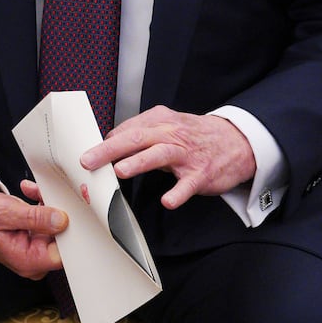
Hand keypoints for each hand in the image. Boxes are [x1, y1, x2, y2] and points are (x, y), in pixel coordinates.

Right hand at [0, 180, 66, 279]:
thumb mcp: (5, 213)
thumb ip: (35, 218)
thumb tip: (62, 221)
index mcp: (27, 261)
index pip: (64, 254)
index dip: (71, 232)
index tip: (71, 211)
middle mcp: (32, 259)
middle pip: (62, 239)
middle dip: (58, 212)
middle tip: (50, 193)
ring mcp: (33, 249)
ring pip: (56, 227)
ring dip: (48, 205)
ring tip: (32, 191)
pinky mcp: (32, 238)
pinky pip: (47, 222)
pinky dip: (42, 206)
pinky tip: (30, 193)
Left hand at [80, 105, 256, 209]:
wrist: (237, 141)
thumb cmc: (194, 135)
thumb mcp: (166, 126)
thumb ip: (139, 134)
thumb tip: (107, 145)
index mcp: (158, 121)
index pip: (126, 131)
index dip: (104, 143)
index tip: (85, 155)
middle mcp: (170, 134)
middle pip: (137, 138)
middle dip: (109, 149)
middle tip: (88, 160)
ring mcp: (186, 154)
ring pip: (159, 154)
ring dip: (139, 162)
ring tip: (120, 171)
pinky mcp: (201, 173)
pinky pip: (188, 184)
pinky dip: (178, 193)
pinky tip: (168, 201)